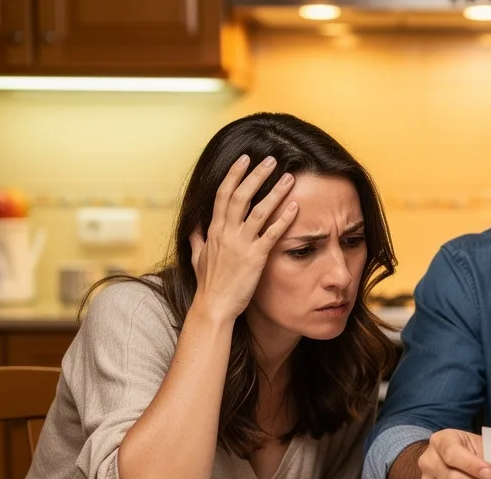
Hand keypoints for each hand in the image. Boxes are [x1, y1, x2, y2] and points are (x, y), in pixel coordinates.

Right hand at [190, 154, 297, 320]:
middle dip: (256, 175)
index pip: (223, 194)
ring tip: (289, 178)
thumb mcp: (198, 257)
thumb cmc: (208, 284)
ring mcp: (241, 244)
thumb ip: (198, 239)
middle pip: (241, 195)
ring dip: (275, 192)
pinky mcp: (255, 258)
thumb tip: (195, 226)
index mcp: (214, 230)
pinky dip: (284, 219)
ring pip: (258, 211)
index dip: (234, 174)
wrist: (213, 306)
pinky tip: (295, 207)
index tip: (244, 159)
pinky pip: (272, 234)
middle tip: (270, 159)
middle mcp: (226, 233)